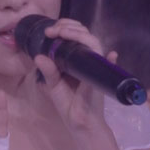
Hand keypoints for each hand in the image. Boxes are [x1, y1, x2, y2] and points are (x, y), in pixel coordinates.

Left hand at [34, 18, 111, 133]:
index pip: (75, 36)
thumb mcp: (53, 85)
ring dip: (79, 34)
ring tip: (63, 32)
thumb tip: (38, 56)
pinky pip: (108, 65)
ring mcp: (95, 68)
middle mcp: (86, 60)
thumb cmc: (68, 102)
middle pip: (84, 34)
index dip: (65, 27)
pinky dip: (111, 59)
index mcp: (75, 59)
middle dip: (69, 26)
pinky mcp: (99, 78)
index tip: (50, 30)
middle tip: (54, 30)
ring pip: (93, 43)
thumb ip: (48, 71)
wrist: (78, 122)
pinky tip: (111, 54)